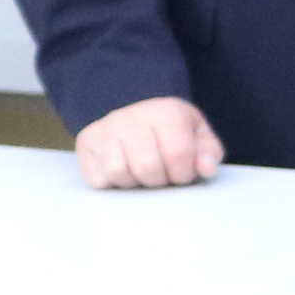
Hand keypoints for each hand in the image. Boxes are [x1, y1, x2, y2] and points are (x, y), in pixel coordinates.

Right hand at [74, 95, 224, 188]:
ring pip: (118, 173)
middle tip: (163, 175)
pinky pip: (98, 178)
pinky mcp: (85, 143)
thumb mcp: (198, 136)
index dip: (184, 173)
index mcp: (166, 111)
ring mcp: (104, 128)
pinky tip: (124, 171)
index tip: (183, 173)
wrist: (136, 115)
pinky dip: (113, 183)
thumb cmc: (173, 132)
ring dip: (135, 182)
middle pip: (147, 167)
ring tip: (142, 173)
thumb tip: (205, 169)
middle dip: (160, 180)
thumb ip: (209, 153)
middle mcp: (130, 116)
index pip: (177, 154)